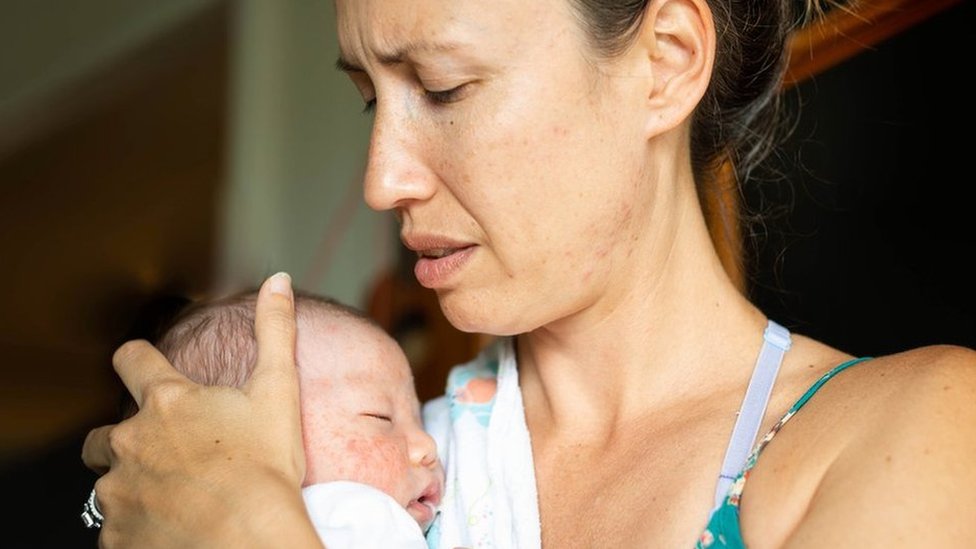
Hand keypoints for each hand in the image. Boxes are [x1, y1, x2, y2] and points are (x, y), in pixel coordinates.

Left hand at [82, 273, 320, 546]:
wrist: (248, 539)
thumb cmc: (264, 468)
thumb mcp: (278, 392)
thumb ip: (274, 331)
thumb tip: (278, 281)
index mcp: (168, 403)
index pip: (130, 360)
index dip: (136, 361)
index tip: (144, 368)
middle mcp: (132, 441)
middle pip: (105, 433)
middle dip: (127, 440)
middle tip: (169, 455)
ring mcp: (119, 490)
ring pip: (110, 483)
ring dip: (134, 485)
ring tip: (176, 497)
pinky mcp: (116, 533)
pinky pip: (117, 527)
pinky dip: (138, 525)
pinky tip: (172, 526)